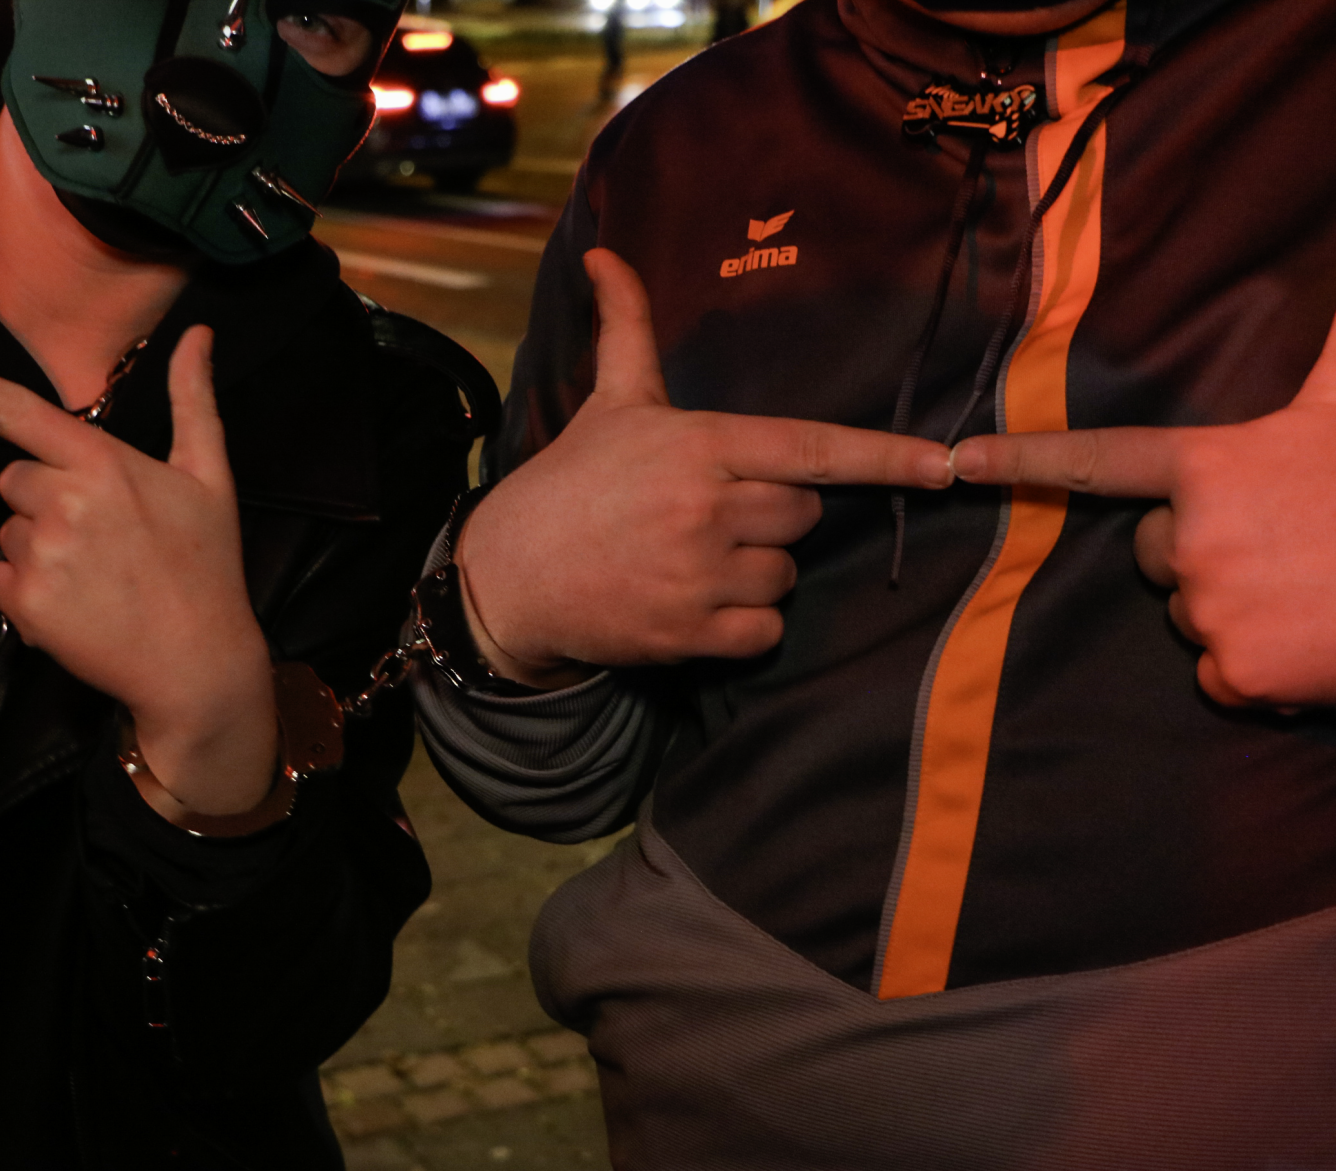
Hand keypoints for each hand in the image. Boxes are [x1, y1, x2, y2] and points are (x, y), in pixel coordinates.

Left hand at [0, 327, 278, 816]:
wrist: (199, 664)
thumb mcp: (210, 478)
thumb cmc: (206, 569)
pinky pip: (0, 579)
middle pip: (14, 478)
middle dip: (45, 501)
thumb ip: (193, 400)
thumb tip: (197, 335)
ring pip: (9, 530)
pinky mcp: (27, 603)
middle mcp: (65, 502)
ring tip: (97, 578)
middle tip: (103, 537)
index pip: (15, 409)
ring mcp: (43, 554)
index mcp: (103, 462)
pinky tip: (76, 606)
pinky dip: (28, 594)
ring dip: (39, 551)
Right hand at [457, 248, 954, 681]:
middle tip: (712, 515)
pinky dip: (744, 626)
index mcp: (700, 446)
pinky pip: (765, 632)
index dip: (888, 459)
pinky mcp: (689, 633)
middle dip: (774, 517)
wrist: (507, 576)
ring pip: (786, 576)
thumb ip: (626, 328)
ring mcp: (700, 575)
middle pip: (806, 515)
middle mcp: (707, 508)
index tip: (947, 465)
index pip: (814, 449)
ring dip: (756, 573)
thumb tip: (603, 253)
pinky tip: (696, 605)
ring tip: (694, 560)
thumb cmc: (568, 484)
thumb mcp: (608, 404)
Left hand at [951, 314, 1335, 707]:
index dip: (1023, 460)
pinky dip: (1258, 671)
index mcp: (1213, 468)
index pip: (1099, 460)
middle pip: (1156, 555)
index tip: (958, 461)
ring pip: (1191, 615)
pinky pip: (1218, 675)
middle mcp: (1195, 537)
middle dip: (1203, 554)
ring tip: (1309, 590)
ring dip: (1237, 612)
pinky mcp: (1235, 671)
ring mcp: (1211, 606)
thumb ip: (1330, 355)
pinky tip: (1311, 642)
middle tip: (1284, 547)